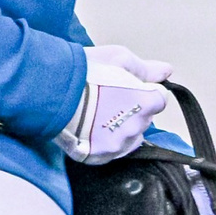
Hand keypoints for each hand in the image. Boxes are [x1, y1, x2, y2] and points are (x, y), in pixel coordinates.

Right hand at [56, 43, 174, 163]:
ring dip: (120, 128)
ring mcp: (117, 145)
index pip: (159, 99)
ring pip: (129, 137)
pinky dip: (104, 142)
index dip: (144, 91)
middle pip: (143, 119)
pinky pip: (110, 151)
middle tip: (107, 98)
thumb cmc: (84, 72)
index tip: (126, 87)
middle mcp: (135, 127)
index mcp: (146, 102)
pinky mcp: (99, 157)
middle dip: (132, 109)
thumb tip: (166, 71)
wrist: (49, 92)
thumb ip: (146, 68)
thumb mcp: (118, 58)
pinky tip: (90, 128)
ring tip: (97, 114)